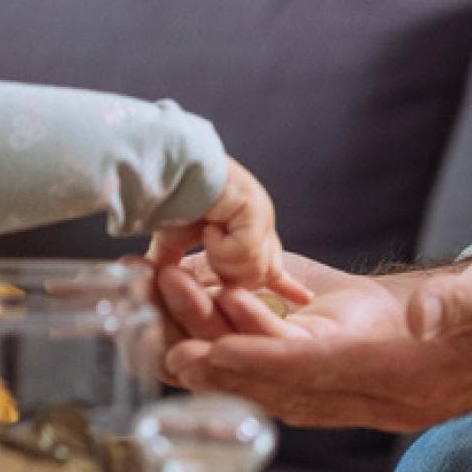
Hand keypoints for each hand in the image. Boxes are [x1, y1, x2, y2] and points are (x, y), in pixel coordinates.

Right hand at [144, 158, 312, 304]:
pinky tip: (210, 227)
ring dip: (222, 260)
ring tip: (208, 233)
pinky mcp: (257, 213)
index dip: (287, 285)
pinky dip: (220, 247)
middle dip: (235, 275)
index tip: (306, 297)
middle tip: (211, 251)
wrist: (170, 175)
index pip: (273, 266)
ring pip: (254, 270)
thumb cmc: (173, 202)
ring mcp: (262, 218)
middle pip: (264, 275)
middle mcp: (261, 224)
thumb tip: (165, 283)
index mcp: (248, 231)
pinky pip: (244, 252)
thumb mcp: (177, 243)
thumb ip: (180, 267)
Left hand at [157, 249, 471, 431]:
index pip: (318, 375)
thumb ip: (469, 305)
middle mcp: (373, 390)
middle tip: (156, 326)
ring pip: (274, 373)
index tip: (204, 356)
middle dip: (216, 355)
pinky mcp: (355, 357)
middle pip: (278, 380)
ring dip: (219, 347)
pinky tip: (203, 308)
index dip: (258, 365)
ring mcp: (362, 379)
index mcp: (405, 378)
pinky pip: (289, 358)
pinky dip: (244, 337)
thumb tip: (430, 314)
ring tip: (161, 313)